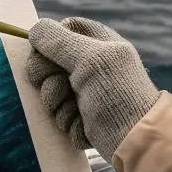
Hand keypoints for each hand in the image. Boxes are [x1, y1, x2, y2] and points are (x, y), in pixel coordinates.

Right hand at [26, 16, 159, 163]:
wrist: (137, 141)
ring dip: (60, 107)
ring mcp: (84, 92)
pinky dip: (70, 123)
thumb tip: (33, 30)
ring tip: (79, 112)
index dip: (46, 46)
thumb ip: (58, 41)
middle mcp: (88, 65)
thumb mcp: (90, 59)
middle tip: (64, 90)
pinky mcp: (81, 117)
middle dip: (50, 82)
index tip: (47, 58)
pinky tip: (85, 126)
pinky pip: (59, 116)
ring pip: (50, 94)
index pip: (56, 33)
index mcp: (95, 42)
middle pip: (46, 65)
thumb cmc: (118, 94)